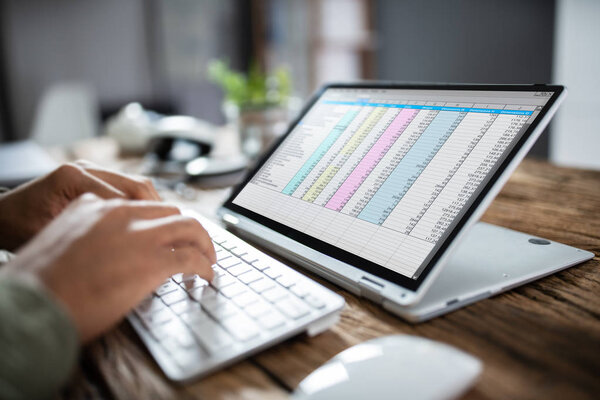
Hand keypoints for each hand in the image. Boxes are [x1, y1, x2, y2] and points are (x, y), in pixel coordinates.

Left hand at [0, 160, 160, 250]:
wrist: (1, 217)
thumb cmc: (18, 228)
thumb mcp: (51, 237)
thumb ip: (85, 237)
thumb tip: (124, 250)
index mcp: (73, 177)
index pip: (124, 196)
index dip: (149, 218)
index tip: (166, 237)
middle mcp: (85, 168)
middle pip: (138, 185)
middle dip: (160, 210)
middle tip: (176, 232)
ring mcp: (91, 171)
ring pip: (137, 185)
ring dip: (154, 207)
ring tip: (167, 229)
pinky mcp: (95, 178)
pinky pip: (128, 188)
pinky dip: (142, 205)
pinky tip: (150, 224)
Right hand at [2, 194, 215, 341]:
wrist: (29, 305)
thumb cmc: (38, 284)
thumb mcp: (62, 243)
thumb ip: (91, 237)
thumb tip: (112, 252)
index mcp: (94, 205)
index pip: (142, 206)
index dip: (160, 224)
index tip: (168, 237)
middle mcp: (119, 214)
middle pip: (171, 211)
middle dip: (188, 230)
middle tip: (197, 247)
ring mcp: (138, 235)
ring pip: (189, 227)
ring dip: (204, 243)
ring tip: (208, 260)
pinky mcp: (152, 262)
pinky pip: (192, 258)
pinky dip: (204, 266)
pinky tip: (206, 276)